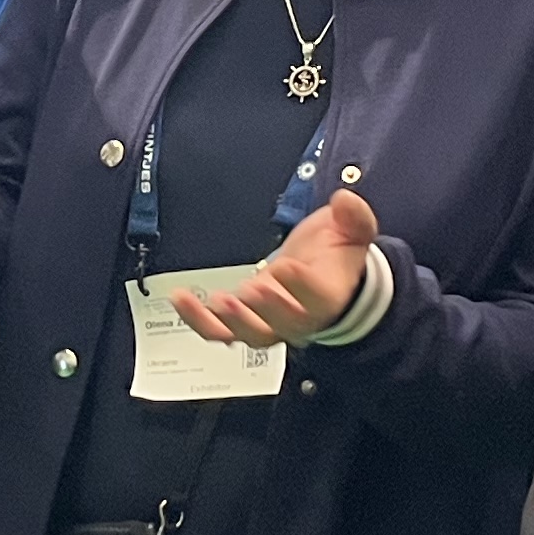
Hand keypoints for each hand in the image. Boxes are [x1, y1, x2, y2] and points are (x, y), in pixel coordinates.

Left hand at [167, 187, 378, 349]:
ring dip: (232, 321)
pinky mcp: (245, 321)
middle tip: (251, 290)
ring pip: (252, 334)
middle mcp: (302, 318)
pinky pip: (221, 330)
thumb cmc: (336, 256)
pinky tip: (179, 299)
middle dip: (267, 309)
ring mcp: (271, 324)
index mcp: (329, 295)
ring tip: (215, 302)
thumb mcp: (353, 231)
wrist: (326, 280)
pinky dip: (198, 319)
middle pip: (285, 325)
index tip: (288, 267)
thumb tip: (345, 201)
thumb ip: (354, 217)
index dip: (303, 286)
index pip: (319, 297)